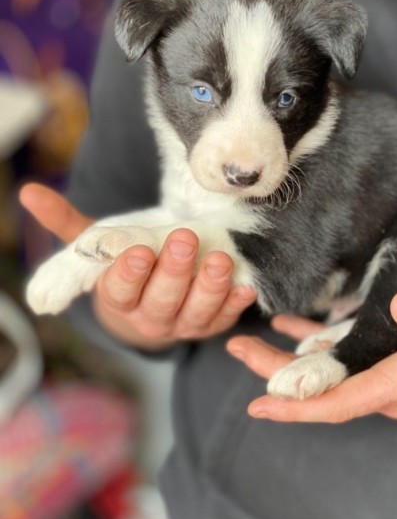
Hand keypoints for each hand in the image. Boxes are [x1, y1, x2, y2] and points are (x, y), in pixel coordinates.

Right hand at [20, 184, 255, 347]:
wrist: (149, 308)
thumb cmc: (126, 268)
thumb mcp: (98, 248)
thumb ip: (69, 224)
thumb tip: (29, 192)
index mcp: (119, 298)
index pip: (121, 290)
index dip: (130, 274)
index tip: (138, 252)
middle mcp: (150, 316)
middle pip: (162, 300)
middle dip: (175, 272)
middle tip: (185, 240)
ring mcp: (183, 324)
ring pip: (196, 312)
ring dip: (209, 288)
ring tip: (220, 261)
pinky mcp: (211, 325)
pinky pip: (224, 319)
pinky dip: (235, 305)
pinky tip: (245, 286)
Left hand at [227, 274, 396, 422]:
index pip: (341, 401)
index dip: (298, 406)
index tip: (260, 407)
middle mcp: (388, 386)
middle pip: (322, 390)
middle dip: (275, 377)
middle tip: (234, 349)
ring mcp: (384, 375)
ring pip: (325, 375)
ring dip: (287, 362)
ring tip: (246, 342)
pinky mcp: (384, 360)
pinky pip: (340, 358)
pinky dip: (312, 346)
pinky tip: (288, 328)